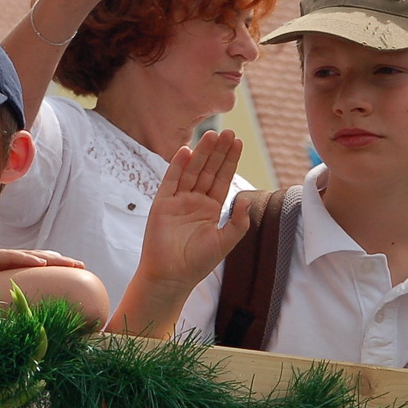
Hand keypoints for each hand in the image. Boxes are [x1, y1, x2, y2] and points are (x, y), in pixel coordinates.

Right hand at [134, 130, 249, 288]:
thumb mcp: (224, 242)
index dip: (230, 161)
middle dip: (218, 152)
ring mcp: (178, 201)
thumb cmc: (197, 263)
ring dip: (201, 153)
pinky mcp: (162, 204)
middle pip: (208, 170)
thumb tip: (246, 201)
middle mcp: (194, 201)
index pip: (222, 179)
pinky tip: (186, 151)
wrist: (171, 276)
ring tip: (211, 134)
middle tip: (227, 132)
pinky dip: (177, 166)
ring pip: (192, 172)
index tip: (237, 143)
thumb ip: (237, 222)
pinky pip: (171, 181)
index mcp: (210, 208)